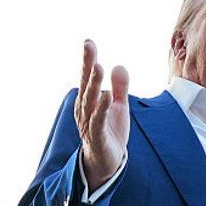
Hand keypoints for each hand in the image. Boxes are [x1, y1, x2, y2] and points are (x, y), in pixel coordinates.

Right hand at [76, 39, 129, 190]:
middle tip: (89, 47)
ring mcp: (89, 123)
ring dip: (94, 84)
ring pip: (91, 101)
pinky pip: (98, 121)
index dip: (87, 60)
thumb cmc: (110, 133)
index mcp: (88, 100)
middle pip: (87, 84)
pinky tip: (107, 95)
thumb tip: (119, 66)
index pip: (88, 77)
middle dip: (88, 65)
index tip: (88, 41)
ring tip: (98, 66)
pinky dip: (102, 108)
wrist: (107, 163)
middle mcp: (85, 110)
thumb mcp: (118, 107)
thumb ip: (120, 87)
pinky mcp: (97, 137)